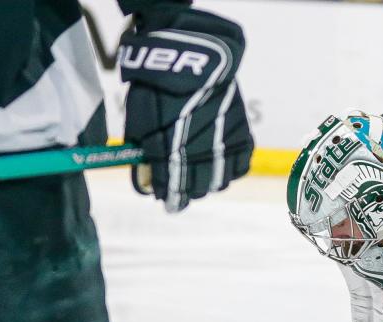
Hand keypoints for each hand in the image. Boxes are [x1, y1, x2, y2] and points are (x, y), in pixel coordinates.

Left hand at [119, 6, 253, 211]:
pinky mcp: (243, 135)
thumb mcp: (140, 120)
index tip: (166, 202)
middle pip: (198, 188)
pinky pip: (242, 164)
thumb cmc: (160, 86)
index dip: (168, 197)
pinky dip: (232, 169)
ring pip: (221, 181)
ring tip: (203, 178)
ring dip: (210, 183)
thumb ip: (144, 152)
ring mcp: (225, 145)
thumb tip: (147, 180)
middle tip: (182, 191)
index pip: (171, 187)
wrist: (195, 58)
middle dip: (187, 192)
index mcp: (172, 151)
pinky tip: (223, 166)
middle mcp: (201, 153)